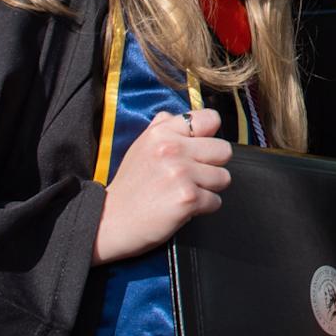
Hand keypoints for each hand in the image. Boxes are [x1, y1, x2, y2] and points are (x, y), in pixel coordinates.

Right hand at [94, 111, 232, 262]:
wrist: (111, 221)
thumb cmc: (129, 186)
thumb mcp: (140, 147)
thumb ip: (162, 128)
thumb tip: (179, 115)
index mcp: (162, 132)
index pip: (210, 119)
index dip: (210, 136)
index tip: (201, 149)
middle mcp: (173, 148)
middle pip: (223, 150)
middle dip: (212, 166)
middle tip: (192, 176)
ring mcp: (181, 173)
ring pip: (223, 177)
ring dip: (209, 189)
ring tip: (185, 192)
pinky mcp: (188, 198)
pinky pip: (216, 201)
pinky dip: (203, 208)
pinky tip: (183, 207)